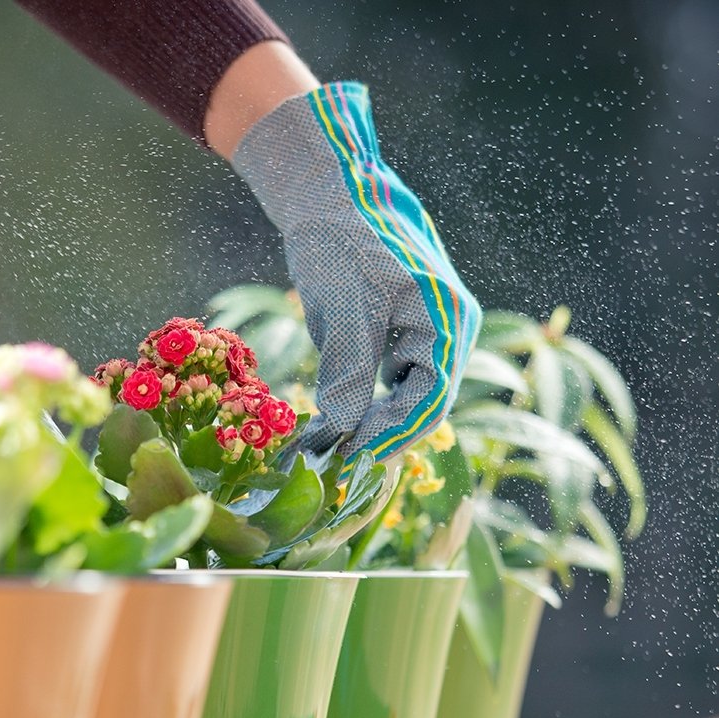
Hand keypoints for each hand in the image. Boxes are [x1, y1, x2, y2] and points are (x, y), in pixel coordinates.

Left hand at [231, 79, 480, 470]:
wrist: (332, 194)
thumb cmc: (340, 241)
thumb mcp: (342, 307)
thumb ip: (347, 373)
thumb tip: (341, 435)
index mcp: (446, 320)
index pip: (430, 398)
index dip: (390, 435)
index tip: (346, 460)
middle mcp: (449, 331)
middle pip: (423, 405)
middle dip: (379, 437)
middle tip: (331, 464)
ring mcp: (430, 334)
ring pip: (407, 399)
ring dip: (371, 427)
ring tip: (326, 450)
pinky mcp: (404, 337)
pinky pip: (392, 384)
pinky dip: (364, 407)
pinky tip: (332, 424)